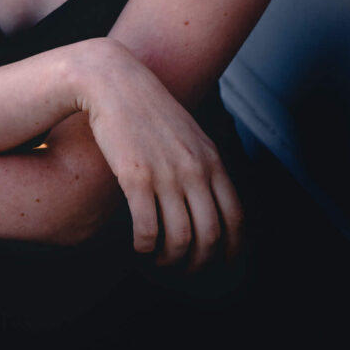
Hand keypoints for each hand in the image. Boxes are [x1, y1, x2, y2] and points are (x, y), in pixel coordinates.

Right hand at [72, 39, 242, 268]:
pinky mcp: (135, 176)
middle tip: (184, 268)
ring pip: (180, 238)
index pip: (236, 217)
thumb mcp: (187, 133)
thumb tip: (210, 198)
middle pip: (210, 235)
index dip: (232, 248)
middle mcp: (194, 169)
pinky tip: (139, 244)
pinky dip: (145, 245)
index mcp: (211, 159)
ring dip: (170, 258)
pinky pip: (147, 228)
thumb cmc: (147, 108)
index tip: (221, 261)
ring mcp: (166, 173)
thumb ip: (202, 163)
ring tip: (158, 257)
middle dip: (199, 262)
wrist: (113, 81)